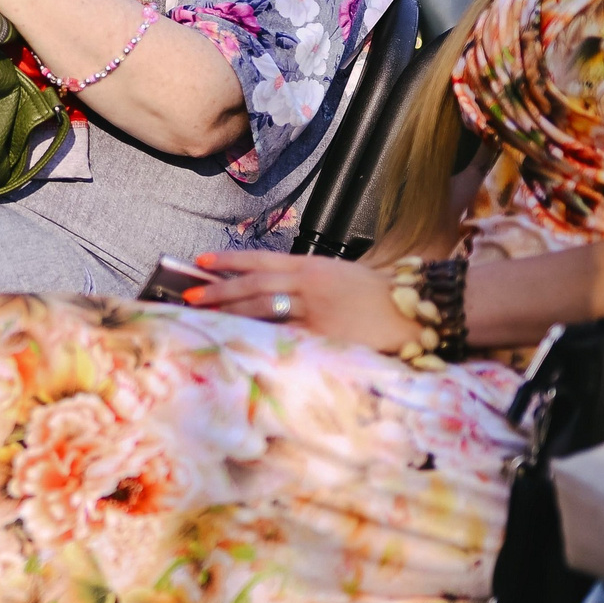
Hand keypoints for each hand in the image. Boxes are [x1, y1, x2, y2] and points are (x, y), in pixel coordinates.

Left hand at [185, 250, 417, 351]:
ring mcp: (315, 311)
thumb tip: (272, 289)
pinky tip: (241, 342)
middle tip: (190, 296)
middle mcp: (308, 285)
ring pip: (263, 311)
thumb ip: (306, 280)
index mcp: (310, 266)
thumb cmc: (378, 294)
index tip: (200, 262)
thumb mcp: (338, 275)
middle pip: (253, 287)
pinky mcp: (324, 336)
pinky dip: (263, 340)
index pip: (260, 260)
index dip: (228, 261)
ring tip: (205, 317)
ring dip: (231, 314)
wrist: (413, 309)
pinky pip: (287, 338)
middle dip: (219, 291)